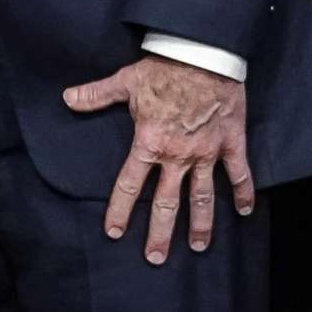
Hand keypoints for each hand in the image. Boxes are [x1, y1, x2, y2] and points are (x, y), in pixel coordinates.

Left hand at [63, 53, 252, 264]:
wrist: (204, 53)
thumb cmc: (164, 68)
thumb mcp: (126, 81)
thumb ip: (97, 95)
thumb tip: (67, 98)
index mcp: (149, 143)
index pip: (130, 185)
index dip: (121, 211)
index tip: (115, 233)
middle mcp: (177, 155)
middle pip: (167, 203)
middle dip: (161, 233)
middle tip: (156, 258)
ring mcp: (206, 152)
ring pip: (203, 197)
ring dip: (201, 224)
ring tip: (199, 246)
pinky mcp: (229, 142)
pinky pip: (238, 173)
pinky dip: (243, 193)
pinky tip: (244, 212)